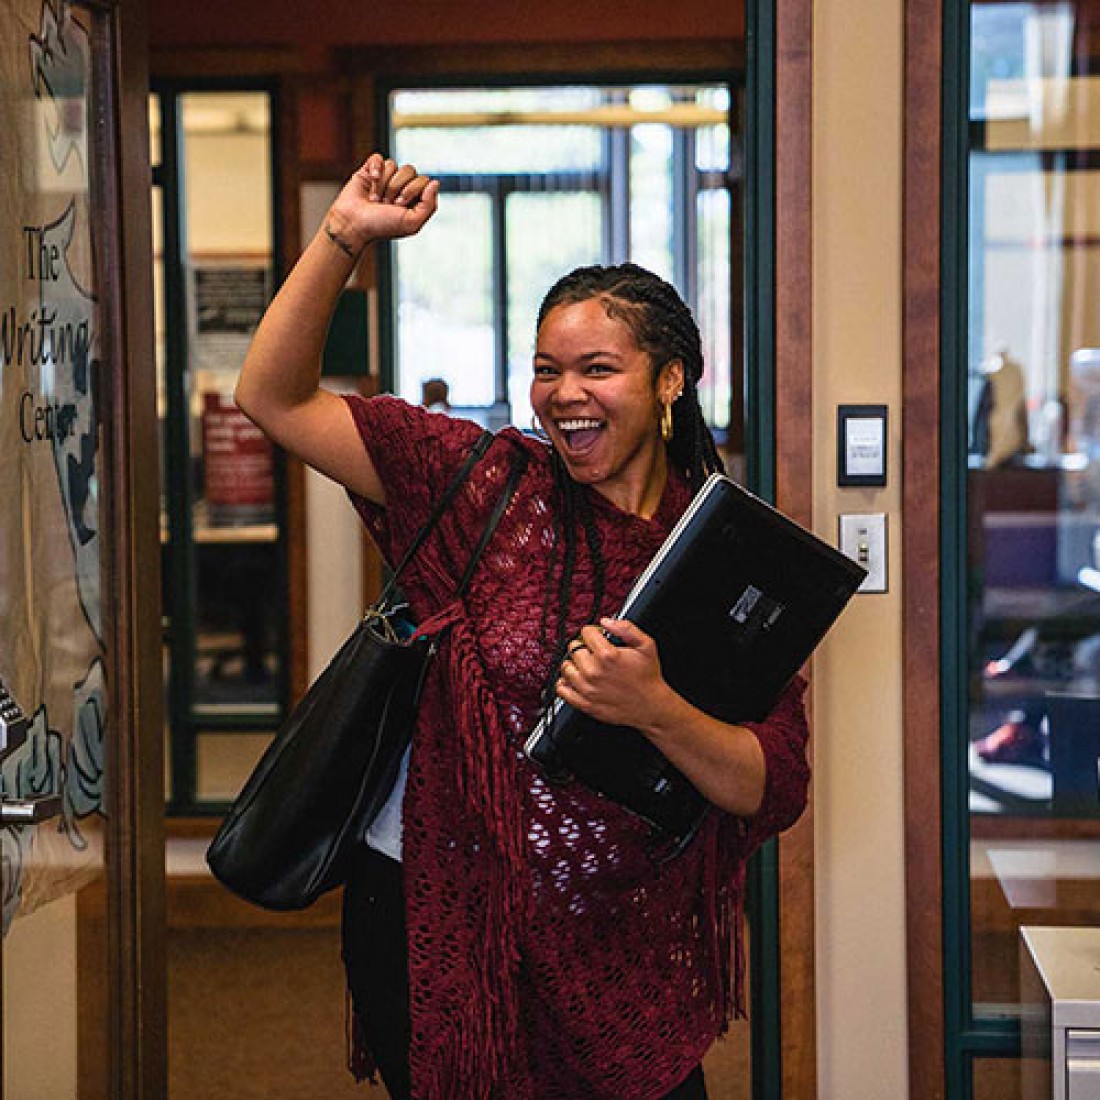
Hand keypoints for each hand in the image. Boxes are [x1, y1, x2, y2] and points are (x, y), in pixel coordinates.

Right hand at [324, 153, 439, 257]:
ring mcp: (385, 177)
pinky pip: (378, 158)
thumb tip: (435, 182)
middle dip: (396, 188)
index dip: (412, 190)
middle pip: (409, 170)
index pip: (424, 180)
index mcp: (414, 199)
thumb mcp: (411, 223)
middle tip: (386, 203)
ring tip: (375, 199)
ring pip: (393, 165)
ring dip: (383, 185)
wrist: (353, 224)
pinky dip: (374, 168)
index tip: (399, 206)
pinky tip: (371, 180)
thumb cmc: (381, 227)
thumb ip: (429, 205)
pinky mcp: (370, 170)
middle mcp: (401, 186)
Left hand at [555, 618, 675, 730]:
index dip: (593, 632)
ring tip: (587, 666)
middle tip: (595, 653)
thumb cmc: (648, 676)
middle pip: (574, 648)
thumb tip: (606, 621)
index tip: (598, 637)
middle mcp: (593, 671)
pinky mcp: (584, 703)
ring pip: (566, 667)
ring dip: (574, 664)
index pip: (586, 632)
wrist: (650, 706)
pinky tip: (576, 680)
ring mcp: (587, 688)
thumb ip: (626, 628)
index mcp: (607, 655)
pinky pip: (562, 690)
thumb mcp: (646, 645)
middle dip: (584, 647)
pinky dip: (565, 683)